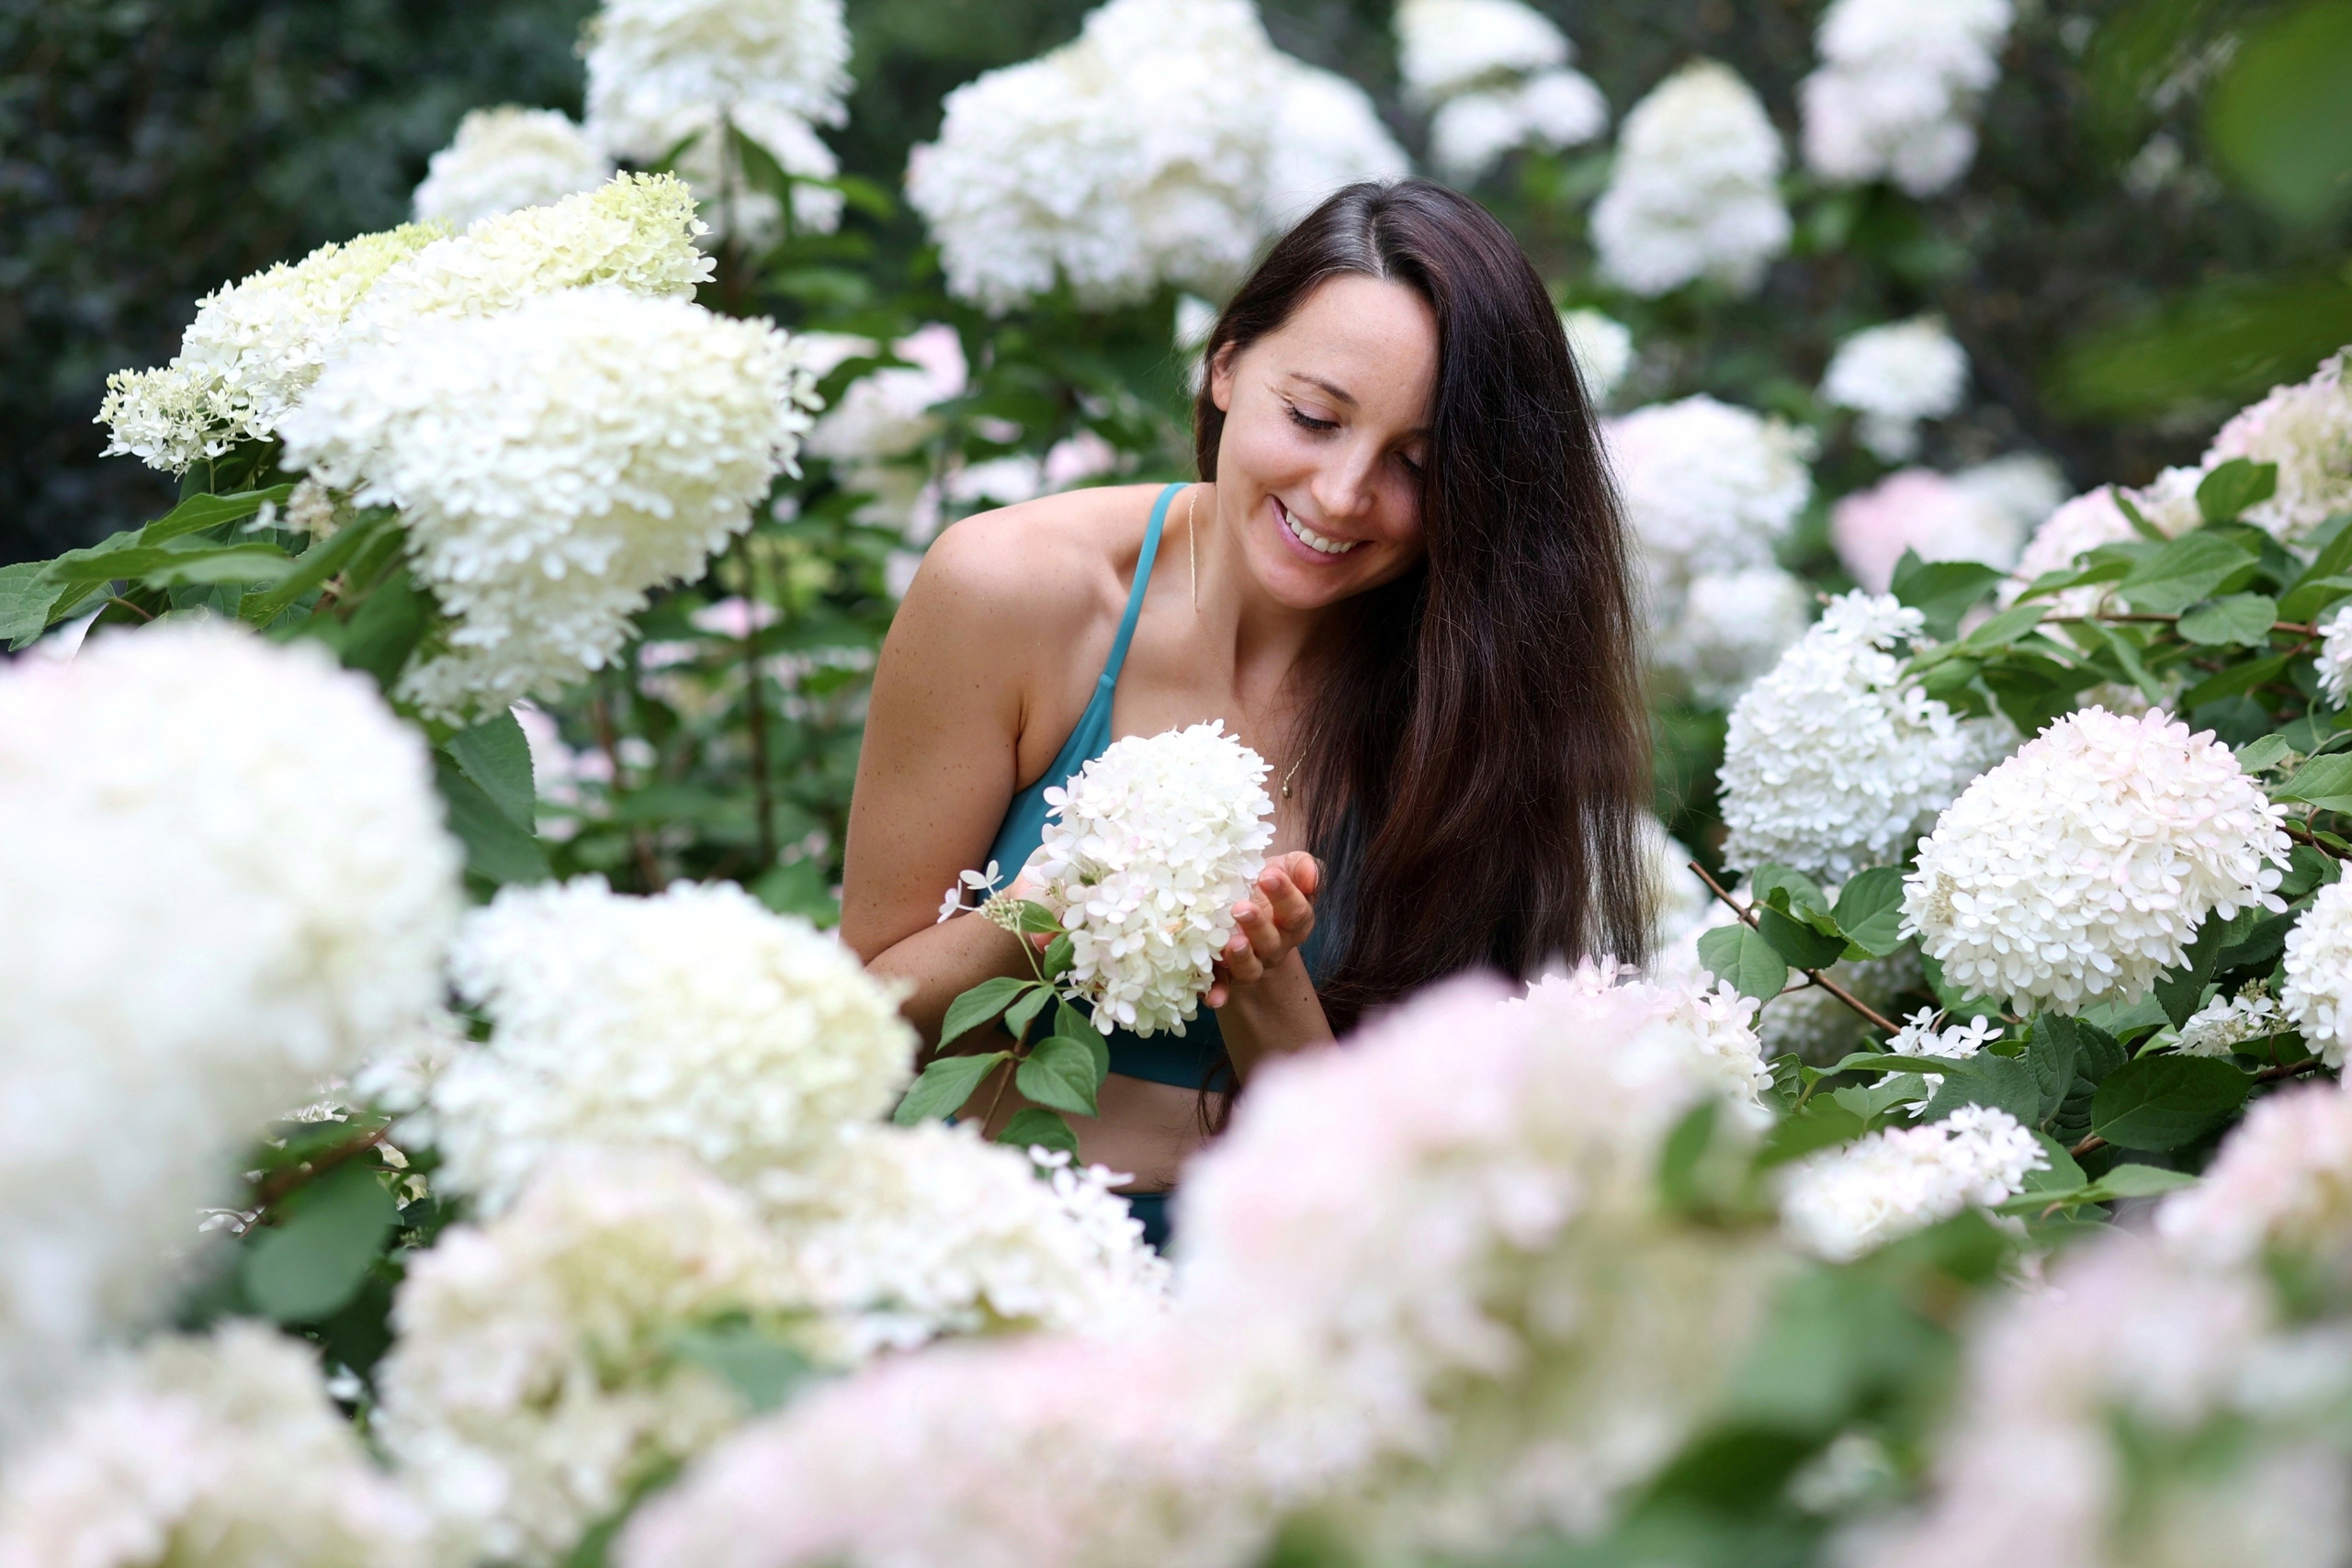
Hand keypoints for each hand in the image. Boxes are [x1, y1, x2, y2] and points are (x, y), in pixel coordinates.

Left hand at [1206, 852, 1319, 1007]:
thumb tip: (1310, 876)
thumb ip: (1302, 867)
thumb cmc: (1264, 883)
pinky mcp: (1224, 973)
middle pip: (1273, 942)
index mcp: (1294, 921)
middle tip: (1241, 907)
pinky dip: (1218, 992)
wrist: (1237, 901)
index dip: (1285, 895)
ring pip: (1251, 968)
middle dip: (1258, 926)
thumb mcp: (1284, 868)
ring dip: (1242, 958)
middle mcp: (1275, 946)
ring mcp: (1250, 962)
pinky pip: (1222, 985)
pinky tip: (1211, 997)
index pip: (1297, 912)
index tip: (1267, 876)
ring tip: (1232, 942)